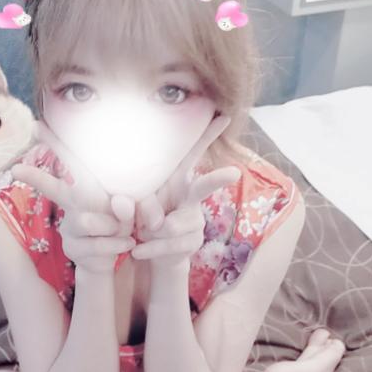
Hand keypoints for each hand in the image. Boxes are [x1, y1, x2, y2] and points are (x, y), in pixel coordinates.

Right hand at [11, 120, 135, 273]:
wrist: (119, 257)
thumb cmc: (122, 224)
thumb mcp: (131, 211)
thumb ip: (128, 205)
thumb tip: (120, 201)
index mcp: (85, 189)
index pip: (71, 163)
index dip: (54, 143)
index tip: (36, 125)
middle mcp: (72, 205)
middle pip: (55, 189)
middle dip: (37, 178)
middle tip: (23, 171)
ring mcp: (69, 228)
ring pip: (85, 221)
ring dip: (112, 227)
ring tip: (126, 231)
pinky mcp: (72, 249)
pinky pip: (96, 245)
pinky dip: (117, 244)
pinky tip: (128, 244)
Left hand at [131, 115, 240, 267]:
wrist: (154, 253)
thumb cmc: (145, 218)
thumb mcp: (138, 205)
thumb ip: (144, 204)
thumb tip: (158, 221)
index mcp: (179, 181)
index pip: (193, 155)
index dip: (208, 136)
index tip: (224, 117)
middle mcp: (191, 197)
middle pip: (204, 187)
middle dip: (218, 179)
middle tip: (234, 173)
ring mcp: (196, 221)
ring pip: (173, 225)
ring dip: (151, 232)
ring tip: (141, 233)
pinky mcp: (194, 242)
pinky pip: (169, 245)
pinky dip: (149, 249)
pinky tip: (137, 251)